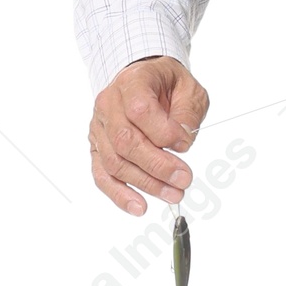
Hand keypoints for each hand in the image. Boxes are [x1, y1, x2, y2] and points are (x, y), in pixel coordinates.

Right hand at [88, 56, 208, 215]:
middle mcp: (109, 104)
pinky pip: (102, 175)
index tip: (184, 143)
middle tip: (183, 179)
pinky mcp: (98, 147)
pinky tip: (139, 207)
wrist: (143, 79)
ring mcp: (100, 128)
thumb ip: (187, 113)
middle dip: (157, 165)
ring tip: (172, 194)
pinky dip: (119, 194)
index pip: (141, 111)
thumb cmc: (165, 84)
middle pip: (125, 141)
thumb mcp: (188, 88)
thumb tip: (182, 141)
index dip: (164, 132)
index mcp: (131, 83)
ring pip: (115, 162)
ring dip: (146, 183)